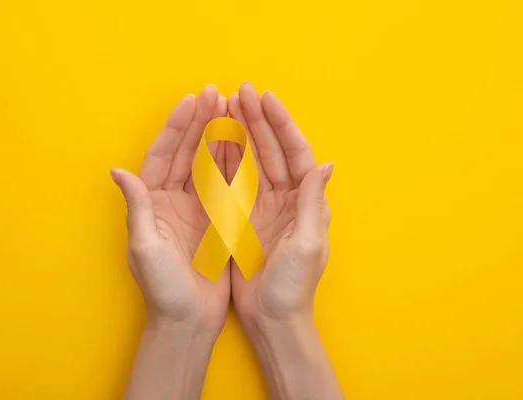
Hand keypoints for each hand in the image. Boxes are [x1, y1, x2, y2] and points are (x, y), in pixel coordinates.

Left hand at [111, 85, 229, 337]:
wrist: (187, 322)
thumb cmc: (162, 290)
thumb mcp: (145, 248)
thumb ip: (137, 208)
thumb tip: (118, 171)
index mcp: (151, 204)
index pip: (162, 156)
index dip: (176, 127)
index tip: (192, 101)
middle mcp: (171, 201)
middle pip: (185, 153)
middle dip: (199, 122)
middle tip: (217, 94)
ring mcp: (194, 209)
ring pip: (206, 163)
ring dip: (217, 136)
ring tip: (231, 108)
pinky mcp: (215, 221)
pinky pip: (224, 184)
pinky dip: (233, 162)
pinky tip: (243, 142)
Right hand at [228, 82, 332, 327]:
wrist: (272, 318)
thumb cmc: (293, 286)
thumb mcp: (307, 245)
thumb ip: (313, 204)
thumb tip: (326, 164)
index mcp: (304, 201)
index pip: (295, 152)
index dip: (280, 124)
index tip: (264, 98)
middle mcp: (285, 198)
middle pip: (271, 150)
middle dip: (256, 119)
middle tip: (239, 92)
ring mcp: (262, 206)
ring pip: (251, 160)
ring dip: (240, 132)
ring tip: (225, 106)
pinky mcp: (242, 217)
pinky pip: (233, 180)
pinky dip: (225, 159)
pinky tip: (214, 140)